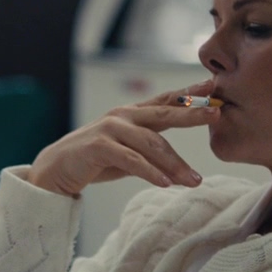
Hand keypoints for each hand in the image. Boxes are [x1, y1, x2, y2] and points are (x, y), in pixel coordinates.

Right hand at [25, 81, 218, 196]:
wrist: (54, 171)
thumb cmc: (94, 162)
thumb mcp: (127, 154)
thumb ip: (150, 153)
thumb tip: (180, 169)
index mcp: (131, 114)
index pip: (166, 100)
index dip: (190, 93)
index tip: (214, 87)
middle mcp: (122, 116)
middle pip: (163, 113)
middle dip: (191, 113)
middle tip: (216, 114)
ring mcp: (109, 129)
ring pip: (151, 143)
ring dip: (175, 163)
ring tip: (194, 181)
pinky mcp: (98, 146)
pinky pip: (131, 159)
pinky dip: (149, 172)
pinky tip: (164, 183)